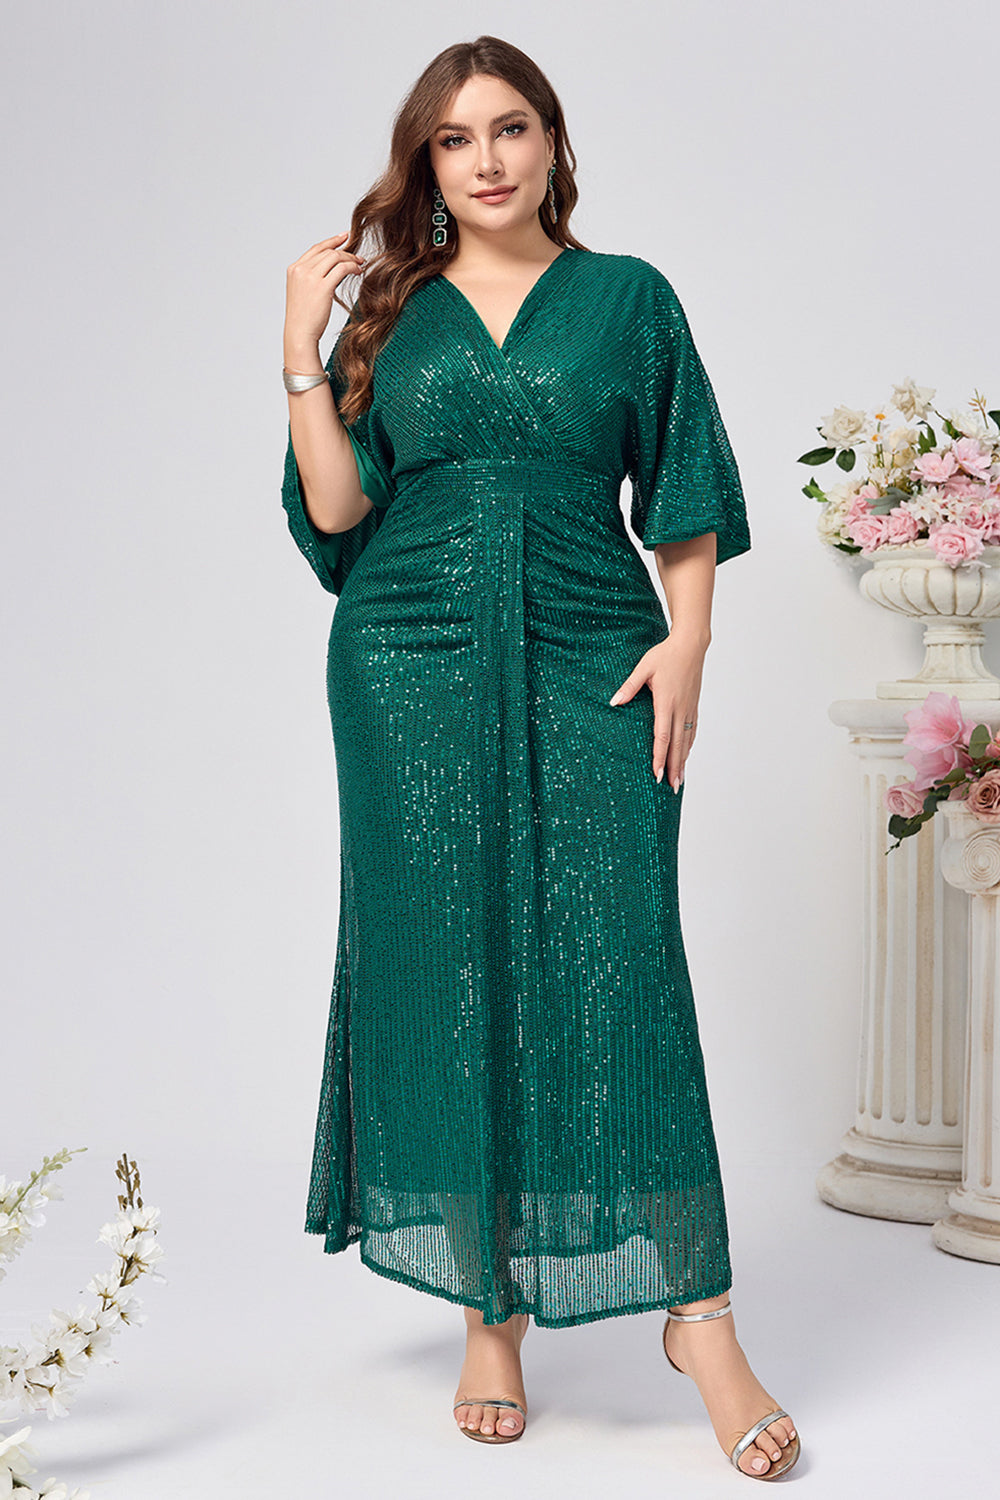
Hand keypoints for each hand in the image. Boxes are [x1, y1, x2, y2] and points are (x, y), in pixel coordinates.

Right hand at [284, 232, 365, 352]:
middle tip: (358, 257)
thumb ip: (314, 278)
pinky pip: (342, 269)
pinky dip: (352, 267)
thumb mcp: (304, 292)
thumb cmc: (303, 318)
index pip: (316, 249)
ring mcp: (310, 277)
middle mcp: (300, 270)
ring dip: (351, 259)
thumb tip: (335, 269)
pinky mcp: (322, 287)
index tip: (344, 237)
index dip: (332, 241)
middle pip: (327, 251)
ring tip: (360, 264)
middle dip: (345, 252)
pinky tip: (358, 271)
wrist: (299, 334)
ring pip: (335, 257)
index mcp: (294, 269)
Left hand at [609, 633, 707, 789]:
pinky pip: (692, 730)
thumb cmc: (665, 655)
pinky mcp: (693, 705)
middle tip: (671, 787)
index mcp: (666, 702)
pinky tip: (686, 755)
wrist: (691, 645)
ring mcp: (689, 708)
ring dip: (683, 761)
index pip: (662, 736)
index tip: (657, 774)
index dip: (660, 757)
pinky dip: (688, 745)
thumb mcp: (643, 667)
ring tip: (679, 780)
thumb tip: (613, 702)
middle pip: (676, 745)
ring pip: (686, 740)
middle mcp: (680, 709)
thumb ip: (629, 686)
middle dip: (673, 768)